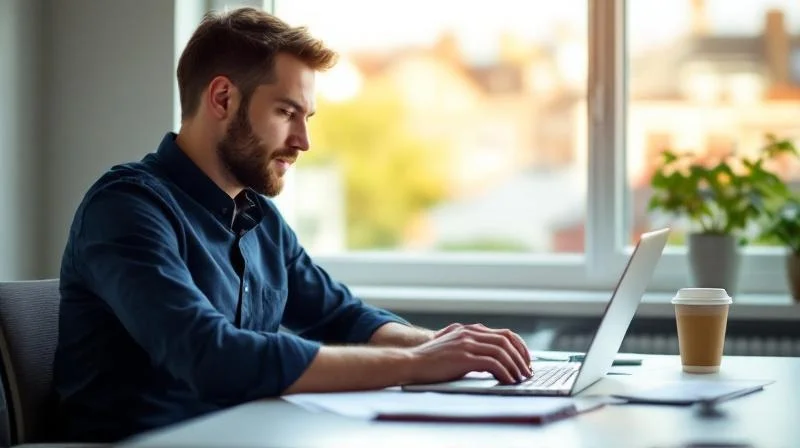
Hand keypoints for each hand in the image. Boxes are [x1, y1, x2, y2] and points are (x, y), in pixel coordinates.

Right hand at [405, 323, 532, 384]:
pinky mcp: (464, 357)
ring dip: (515, 366)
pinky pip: (492, 363)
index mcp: (470, 329)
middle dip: (521, 357)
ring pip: (502, 351)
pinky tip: (508, 381)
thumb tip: (494, 362)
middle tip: (527, 372)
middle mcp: (471, 333)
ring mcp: (467, 343)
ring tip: (520, 379)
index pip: (505, 333)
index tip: (526, 360)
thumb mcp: (455, 348)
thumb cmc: (433, 360)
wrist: (412, 362)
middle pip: (507, 341)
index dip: (520, 346)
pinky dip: (504, 372)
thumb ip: (473, 348)